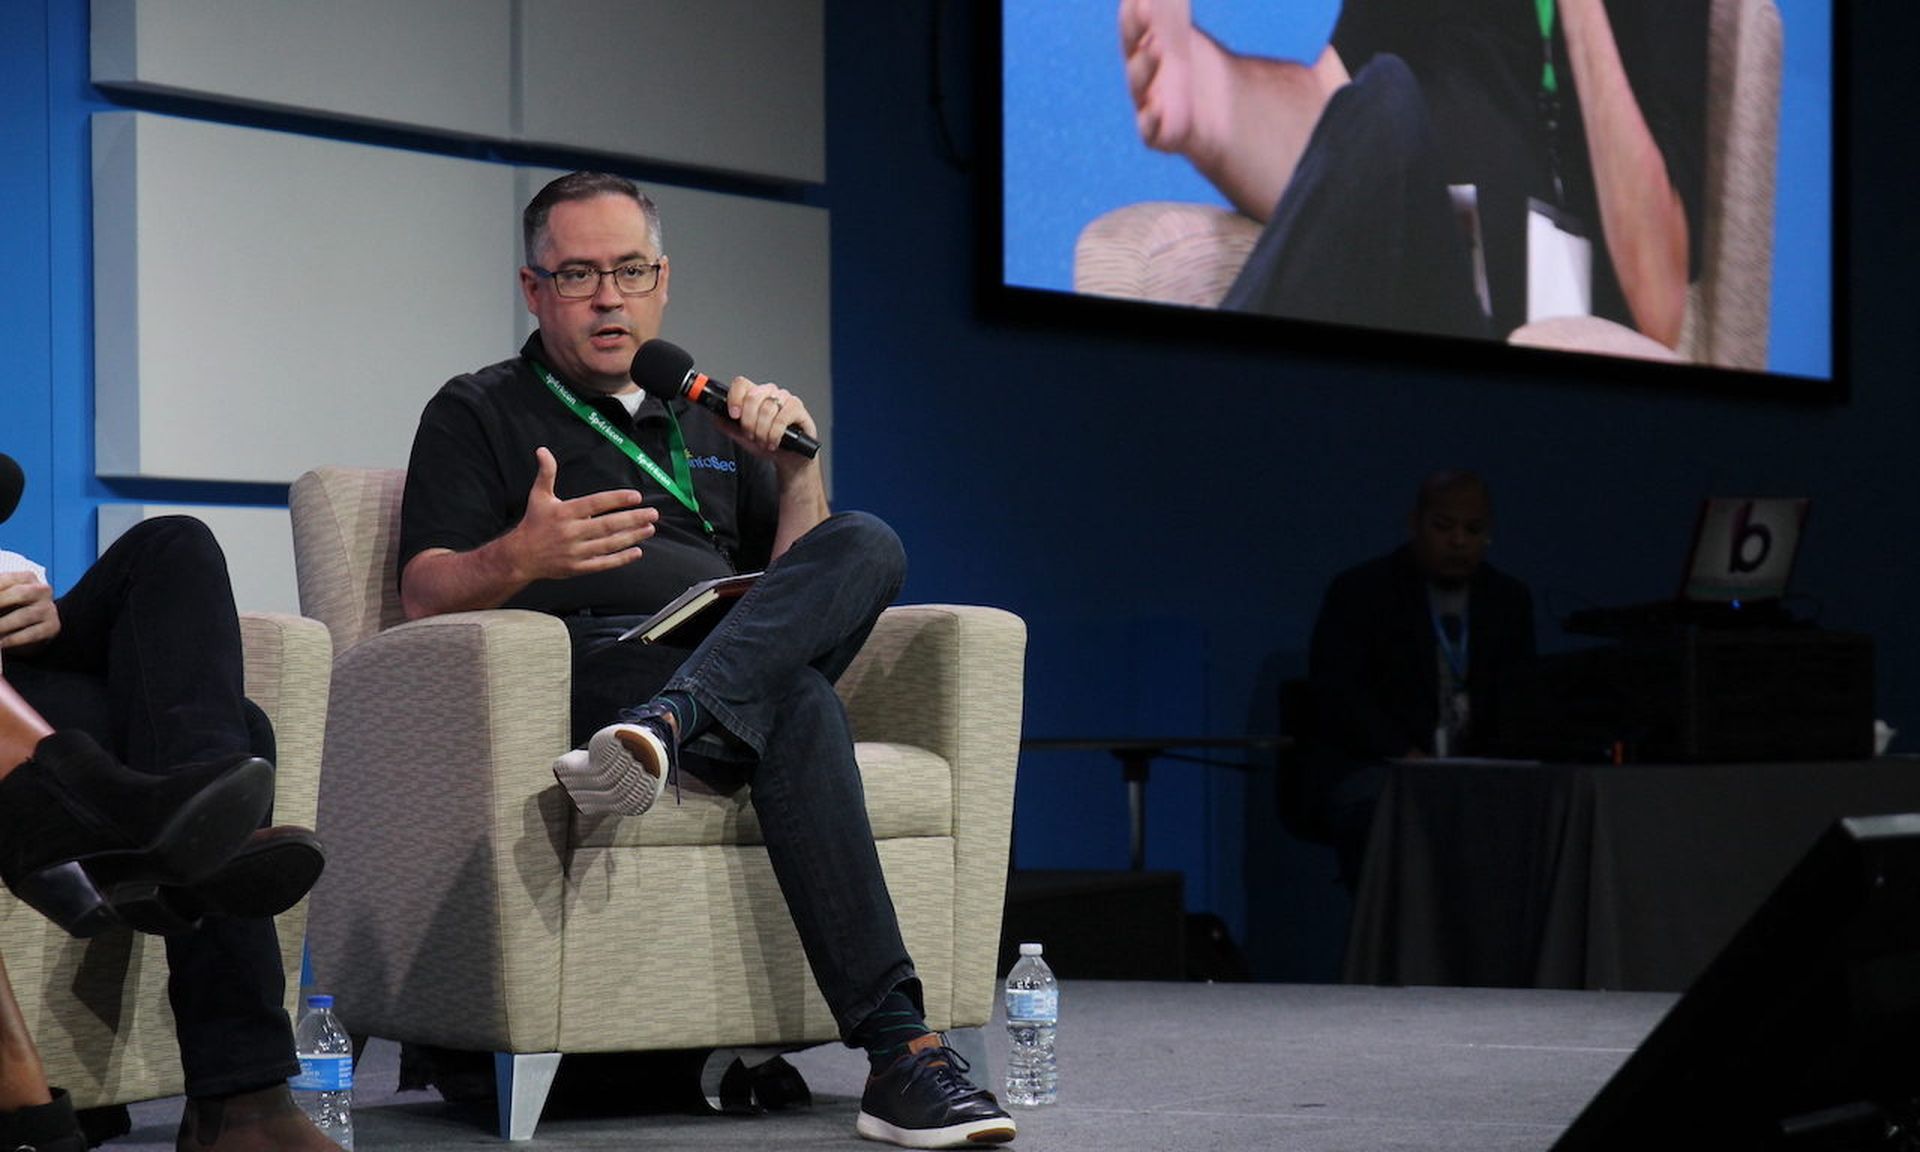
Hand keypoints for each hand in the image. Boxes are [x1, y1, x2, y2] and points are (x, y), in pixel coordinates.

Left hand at [0, 571, 59, 652]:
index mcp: (27, 578)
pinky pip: (31, 634)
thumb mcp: (3, 597)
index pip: (6, 580)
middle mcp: (42, 590)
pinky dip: (12, 639)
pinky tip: (0, 642)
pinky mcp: (52, 627)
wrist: (34, 627)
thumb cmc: (12, 608)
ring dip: (2, 625)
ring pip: (25, 616)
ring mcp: (49, 609)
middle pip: (21, 593)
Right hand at [510, 447, 658, 580]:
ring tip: (649, 528)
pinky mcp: (578, 567)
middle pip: (608, 525)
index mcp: (565, 512)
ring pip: (609, 544)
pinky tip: (637, 551)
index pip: (596, 503)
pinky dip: (621, 559)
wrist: (520, 556)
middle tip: (653, 513)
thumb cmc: (534, 523)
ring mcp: (576, 551)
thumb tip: (543, 450)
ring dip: (632, 537)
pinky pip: (603, 563)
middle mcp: (572, 532)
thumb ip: (546, 473)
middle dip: (633, 519)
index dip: (617, 499)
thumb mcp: (538, 496)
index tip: (636, 496)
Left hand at [718, 378, 816, 469]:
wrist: (789, 457)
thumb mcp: (743, 437)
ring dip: (762, 431)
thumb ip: (728, 426)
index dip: (734, 398)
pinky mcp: (797, 407)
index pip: (741, 384)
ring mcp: (785, 398)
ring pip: (767, 409)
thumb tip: (714, 415)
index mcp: (754, 395)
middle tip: (751, 435)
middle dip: (748, 422)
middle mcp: (769, 392)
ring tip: (763, 442)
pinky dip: (775, 434)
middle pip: (752, 396)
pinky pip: (782, 417)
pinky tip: (774, 442)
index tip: (734, 415)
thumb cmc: (768, 443)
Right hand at [1121, 0, 1199, 152]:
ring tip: (1158, 45)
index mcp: (1142, 50)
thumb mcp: (1186, 38)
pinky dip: (1151, 117)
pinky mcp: (1157, 134)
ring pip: (1140, 84)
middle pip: (1133, 50)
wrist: (1218, 112)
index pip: (1134, 28)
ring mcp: (1146, 103)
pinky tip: (1158, 105)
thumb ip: (1172, 11)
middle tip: (1147, 6)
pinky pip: (1150, 127)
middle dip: (1137, 29)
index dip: (1135, 11)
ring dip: (1146, 64)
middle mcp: (1140, 75)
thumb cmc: (1195, 69)